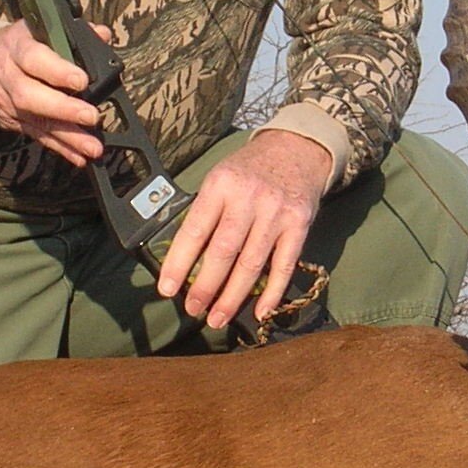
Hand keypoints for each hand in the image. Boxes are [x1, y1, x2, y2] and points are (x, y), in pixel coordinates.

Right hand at [0, 21, 107, 166]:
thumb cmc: (20, 44)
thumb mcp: (38, 29)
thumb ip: (71, 33)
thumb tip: (102, 35)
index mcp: (16, 46)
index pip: (33, 58)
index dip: (57, 71)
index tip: (82, 81)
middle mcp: (7, 75)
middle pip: (30, 95)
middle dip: (63, 109)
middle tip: (92, 117)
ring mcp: (6, 102)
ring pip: (36, 121)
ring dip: (68, 137)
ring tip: (93, 147)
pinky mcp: (11, 121)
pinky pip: (37, 136)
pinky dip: (60, 147)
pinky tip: (79, 157)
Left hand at [158, 130, 332, 328]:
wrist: (297, 148)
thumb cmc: (251, 168)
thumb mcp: (221, 177)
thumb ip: (206, 211)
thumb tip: (185, 259)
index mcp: (221, 184)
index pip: (195, 229)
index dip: (178, 262)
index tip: (168, 288)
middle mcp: (248, 197)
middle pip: (223, 251)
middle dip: (205, 286)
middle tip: (193, 309)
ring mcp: (276, 212)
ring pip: (251, 264)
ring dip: (232, 297)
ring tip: (217, 318)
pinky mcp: (299, 225)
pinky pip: (284, 265)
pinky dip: (272, 293)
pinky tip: (259, 312)